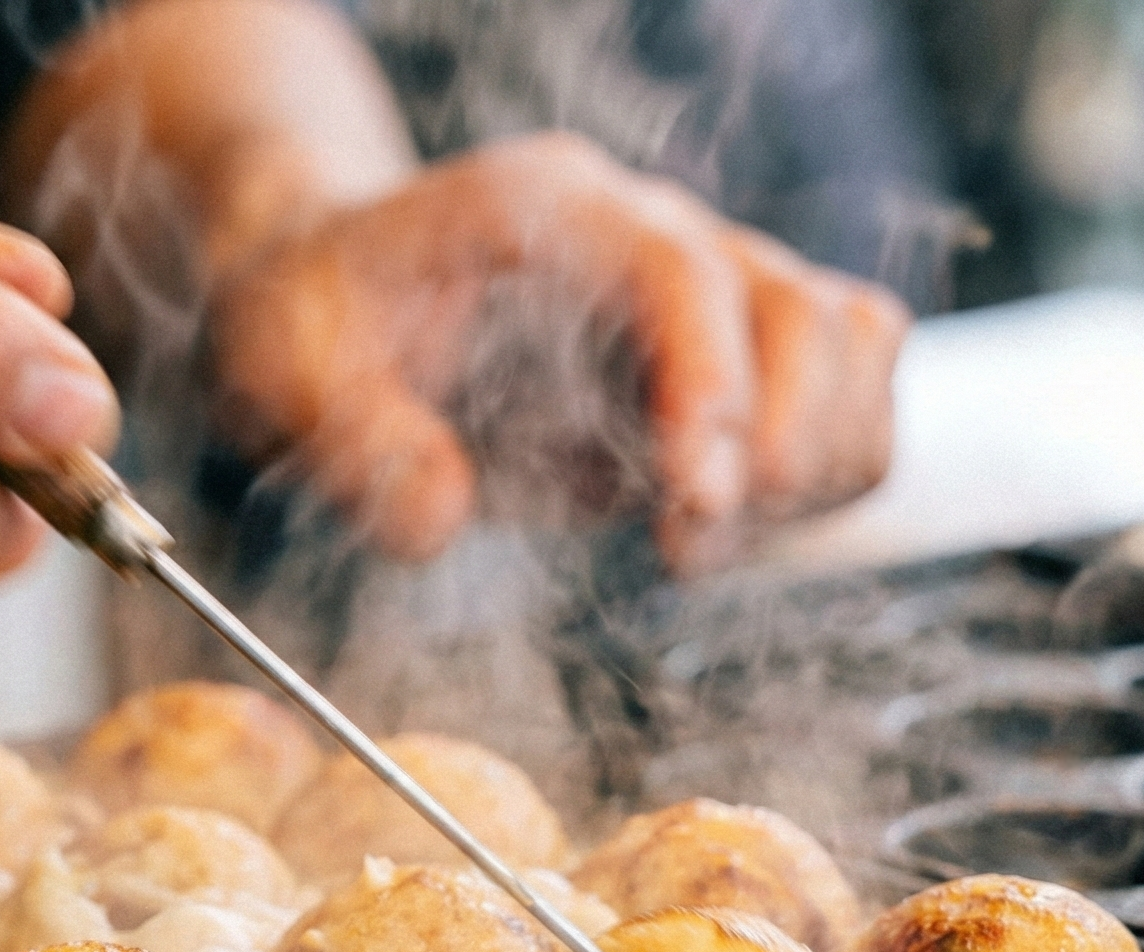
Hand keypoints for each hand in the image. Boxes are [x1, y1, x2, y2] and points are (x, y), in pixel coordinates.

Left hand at [205, 133, 907, 573]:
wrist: (338, 297)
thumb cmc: (321, 323)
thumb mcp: (289, 374)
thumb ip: (356, 444)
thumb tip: (437, 517)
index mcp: (550, 210)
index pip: (682, 272)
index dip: (711, 390)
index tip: (692, 508)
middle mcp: (653, 230)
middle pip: (803, 305)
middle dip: (774, 450)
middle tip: (683, 550)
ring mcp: (709, 285)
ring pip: (854, 339)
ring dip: (816, 463)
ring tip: (701, 539)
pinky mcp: (735, 351)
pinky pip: (851, 383)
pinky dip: (827, 468)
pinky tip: (727, 523)